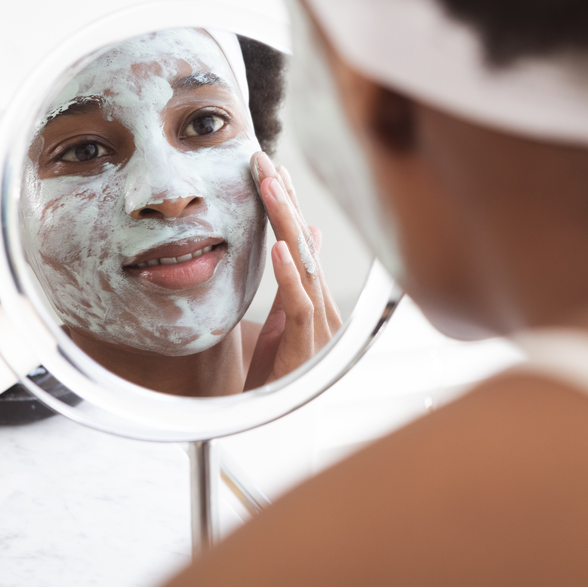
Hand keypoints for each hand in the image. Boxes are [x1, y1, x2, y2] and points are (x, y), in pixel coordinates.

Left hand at [244, 151, 342, 389]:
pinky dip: (290, 273)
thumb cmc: (275, 376)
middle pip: (304, 244)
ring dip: (285, 222)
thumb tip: (301, 239)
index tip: (271, 171)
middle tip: (265, 162)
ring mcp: (318, 325)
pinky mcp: (306, 346)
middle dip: (284, 200)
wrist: (274, 424)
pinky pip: (299, 304)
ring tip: (270, 187)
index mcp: (314, 298)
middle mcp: (322, 306)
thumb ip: (292, 282)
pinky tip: (281, 246)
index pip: (301, 241)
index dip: (287, 205)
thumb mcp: (282, 320)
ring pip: (304, 264)